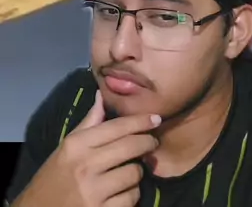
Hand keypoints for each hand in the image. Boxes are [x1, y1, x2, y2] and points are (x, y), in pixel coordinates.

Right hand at [14, 90, 160, 206]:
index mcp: (77, 145)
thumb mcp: (66, 148)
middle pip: (131, 146)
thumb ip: (88, 123)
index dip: (140, 121)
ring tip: (129, 172)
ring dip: (136, 173)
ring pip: (134, 173)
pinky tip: (122, 193)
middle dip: (147, 143)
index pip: (117, 126)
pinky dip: (131, 196)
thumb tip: (102, 96)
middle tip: (151, 143)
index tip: (155, 118)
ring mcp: (94, 191)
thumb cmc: (54, 177)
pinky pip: (131, 198)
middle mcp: (86, 165)